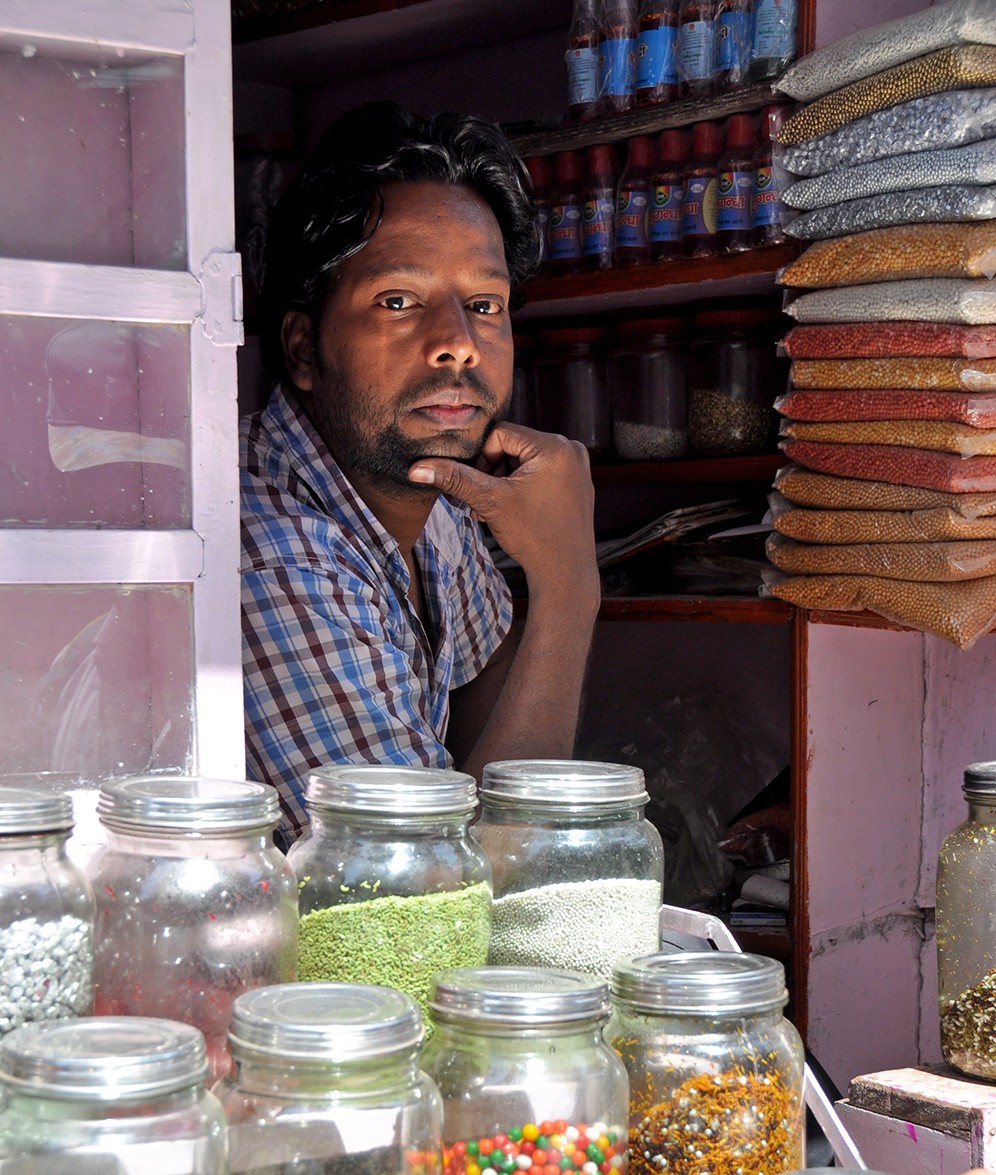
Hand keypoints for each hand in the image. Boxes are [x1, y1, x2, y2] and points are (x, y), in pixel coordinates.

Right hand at [409, 422, 598, 605]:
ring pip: (524, 460)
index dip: (482, 460)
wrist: (564, 573)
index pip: (500, 434)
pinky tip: (515, 509)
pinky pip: (540, 472)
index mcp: (554, 446)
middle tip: (486, 501)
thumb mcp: (489, 501)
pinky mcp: (576, 482)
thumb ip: (455, 478)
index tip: (480, 488)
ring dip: (504, 482)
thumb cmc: (533, 536)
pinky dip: (522, 486)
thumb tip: (417, 468)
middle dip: (493, 473)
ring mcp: (576, 466)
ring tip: (497, 509)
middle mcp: (570, 449)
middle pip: (513, 446)